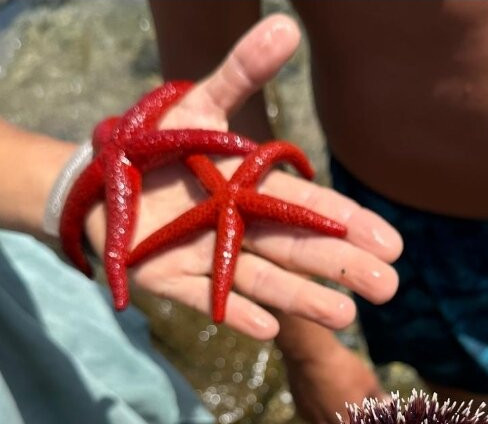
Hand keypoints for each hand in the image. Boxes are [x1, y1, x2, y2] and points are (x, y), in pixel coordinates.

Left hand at [88, 14, 400, 339]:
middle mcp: (241, 229)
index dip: (349, 223)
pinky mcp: (172, 280)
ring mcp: (209, 258)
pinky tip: (268, 329)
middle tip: (389, 285)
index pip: (311, 208)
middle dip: (343, 267)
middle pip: (299, 249)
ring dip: (304, 298)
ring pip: (265, 281)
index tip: (390, 242)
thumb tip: (287, 25)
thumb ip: (242, 73)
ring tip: (346, 314)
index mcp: (254, 191)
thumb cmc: (155, 145)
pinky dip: (236, 312)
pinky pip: (208, 299)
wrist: (97, 179)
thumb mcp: (200, 105)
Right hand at [283, 342, 384, 423]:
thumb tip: (387, 402)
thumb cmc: (344, 369)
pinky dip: (321, 411)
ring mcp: (313, 421)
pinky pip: (314, 417)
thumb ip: (379, 397)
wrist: (310, 356)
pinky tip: (324, 397)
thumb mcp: (368, 381)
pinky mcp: (301, 412)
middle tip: (356, 409)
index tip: (372, 418)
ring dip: (334, 419)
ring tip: (339, 403)